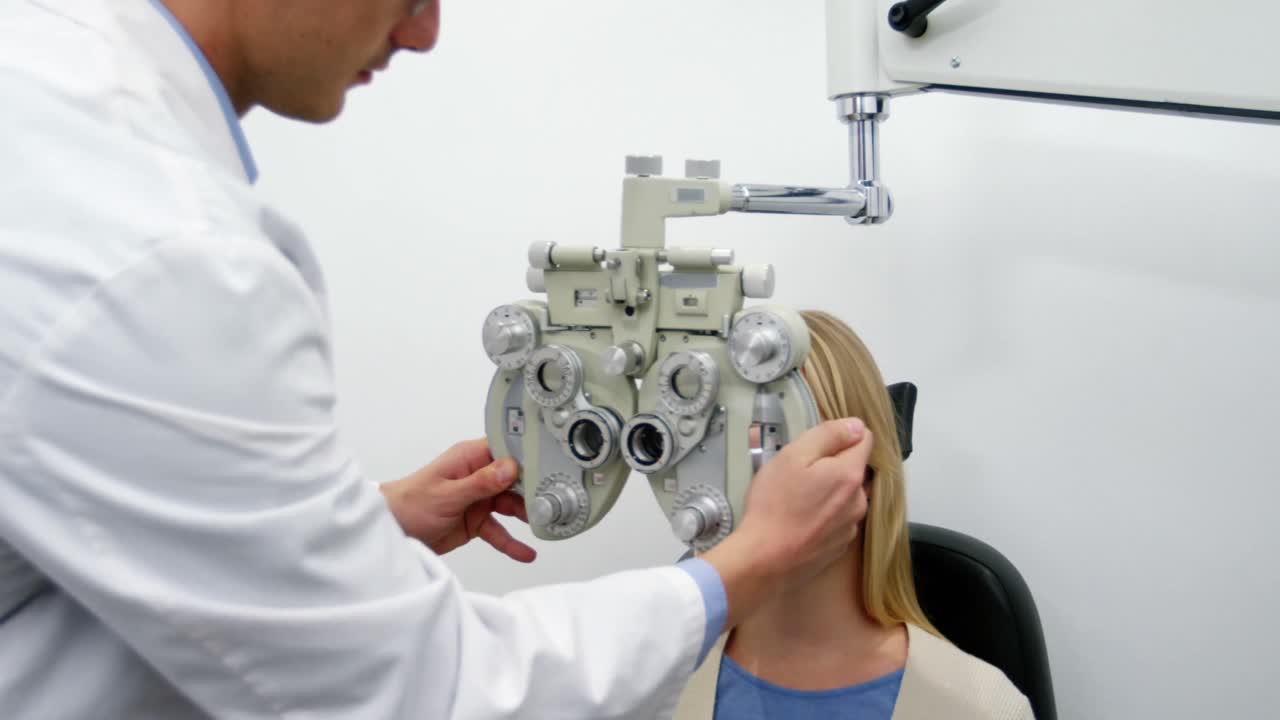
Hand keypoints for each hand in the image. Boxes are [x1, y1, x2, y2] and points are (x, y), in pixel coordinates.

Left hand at [380, 439, 536, 562]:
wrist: (391, 529)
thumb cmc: (409, 503)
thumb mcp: (447, 493)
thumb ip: (480, 482)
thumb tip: (510, 468)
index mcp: (470, 458)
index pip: (507, 450)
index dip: (529, 456)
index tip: (550, 465)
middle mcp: (478, 476)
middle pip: (515, 480)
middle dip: (534, 490)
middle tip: (554, 501)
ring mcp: (478, 499)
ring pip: (511, 505)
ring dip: (527, 515)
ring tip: (545, 525)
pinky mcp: (476, 521)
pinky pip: (499, 530)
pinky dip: (512, 542)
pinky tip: (526, 552)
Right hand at [701, 418, 871, 627]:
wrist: (765, 560)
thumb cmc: (775, 504)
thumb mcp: (793, 456)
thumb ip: (828, 435)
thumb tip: (857, 425)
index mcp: (850, 474)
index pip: (865, 439)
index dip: (841, 435)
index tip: (817, 445)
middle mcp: (859, 500)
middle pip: (854, 469)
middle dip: (834, 465)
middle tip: (800, 473)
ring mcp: (851, 526)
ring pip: (846, 496)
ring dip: (830, 492)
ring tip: (798, 499)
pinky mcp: (839, 546)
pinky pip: (838, 519)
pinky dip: (825, 515)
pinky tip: (801, 520)